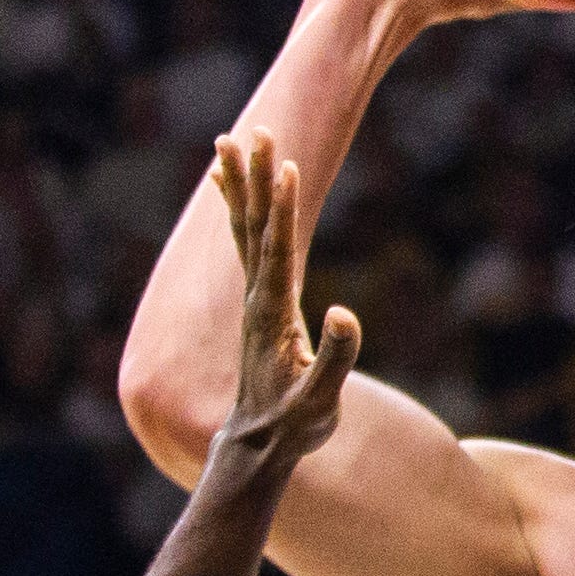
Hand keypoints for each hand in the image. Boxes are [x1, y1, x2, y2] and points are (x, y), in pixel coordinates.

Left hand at [203, 134, 360, 487]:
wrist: (257, 445)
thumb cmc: (294, 426)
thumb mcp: (320, 401)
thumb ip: (335, 359)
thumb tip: (345, 314)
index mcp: (272, 312)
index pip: (278, 248)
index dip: (281, 207)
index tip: (284, 164)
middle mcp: (256, 296)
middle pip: (253, 225)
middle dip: (254, 177)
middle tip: (252, 130)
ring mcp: (253, 297)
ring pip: (243, 228)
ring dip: (241, 183)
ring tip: (233, 140)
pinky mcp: (258, 302)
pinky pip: (244, 244)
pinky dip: (237, 209)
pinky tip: (229, 185)